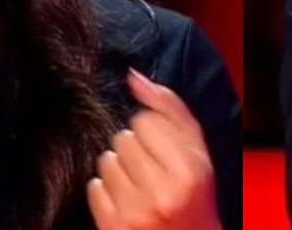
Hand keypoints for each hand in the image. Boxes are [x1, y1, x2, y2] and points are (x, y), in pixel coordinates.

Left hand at [87, 69, 218, 229]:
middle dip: (136, 149)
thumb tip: (134, 76)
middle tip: (152, 168)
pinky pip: (94, 187)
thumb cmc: (195, 196)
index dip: (154, 132)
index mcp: (189, 170)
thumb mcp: (198, 151)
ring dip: (119, 168)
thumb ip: (170, 108)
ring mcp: (135, 212)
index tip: (163, 149)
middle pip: (124, 138)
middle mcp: (161, 192)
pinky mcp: (113, 226)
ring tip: (139, 183)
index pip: (145, 121)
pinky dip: (106, 190)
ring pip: (106, 160)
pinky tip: (125, 198)